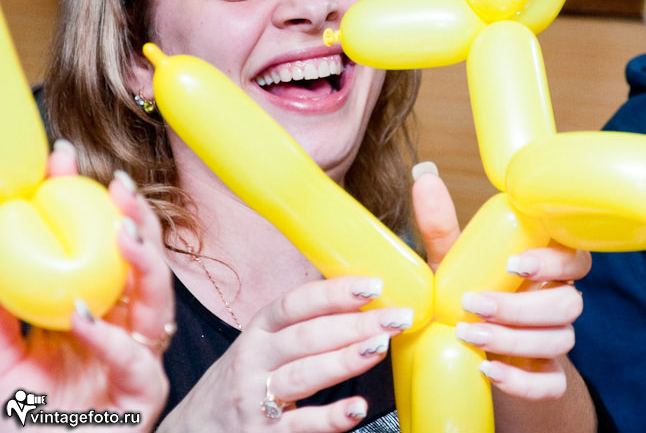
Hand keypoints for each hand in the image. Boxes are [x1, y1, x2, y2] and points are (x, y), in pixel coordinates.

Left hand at [0, 141, 172, 431]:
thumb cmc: (17, 416)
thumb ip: (1, 307)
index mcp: (100, 309)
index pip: (104, 246)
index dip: (90, 203)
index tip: (64, 159)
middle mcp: (124, 328)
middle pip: (146, 265)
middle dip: (139, 221)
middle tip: (118, 185)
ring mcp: (137, 360)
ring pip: (159, 302)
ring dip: (145, 263)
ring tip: (124, 231)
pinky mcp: (140, 397)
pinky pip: (134, 362)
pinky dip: (109, 337)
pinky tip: (82, 314)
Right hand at [159, 275, 413, 432]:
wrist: (190, 431)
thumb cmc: (239, 380)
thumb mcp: (259, 344)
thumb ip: (296, 326)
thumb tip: (353, 299)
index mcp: (258, 330)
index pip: (296, 303)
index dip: (334, 293)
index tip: (372, 286)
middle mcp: (254, 359)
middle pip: (307, 337)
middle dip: (355, 324)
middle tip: (396, 317)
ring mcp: (256, 399)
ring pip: (304, 375)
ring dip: (345, 360)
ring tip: (380, 347)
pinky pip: (299, 426)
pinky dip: (330, 418)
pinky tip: (357, 409)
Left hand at [411, 162, 591, 401]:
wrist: (462, 353)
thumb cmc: (463, 295)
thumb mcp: (450, 263)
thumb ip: (440, 225)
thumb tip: (424, 176)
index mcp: (542, 268)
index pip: (574, 258)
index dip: (555, 261)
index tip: (513, 263)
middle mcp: (556, 302)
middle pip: (568, 303)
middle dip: (520, 306)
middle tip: (474, 305)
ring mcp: (554, 342)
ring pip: (559, 340)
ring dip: (513, 340)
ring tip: (469, 336)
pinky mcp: (547, 379)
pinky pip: (552, 385)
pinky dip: (523, 382)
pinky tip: (490, 371)